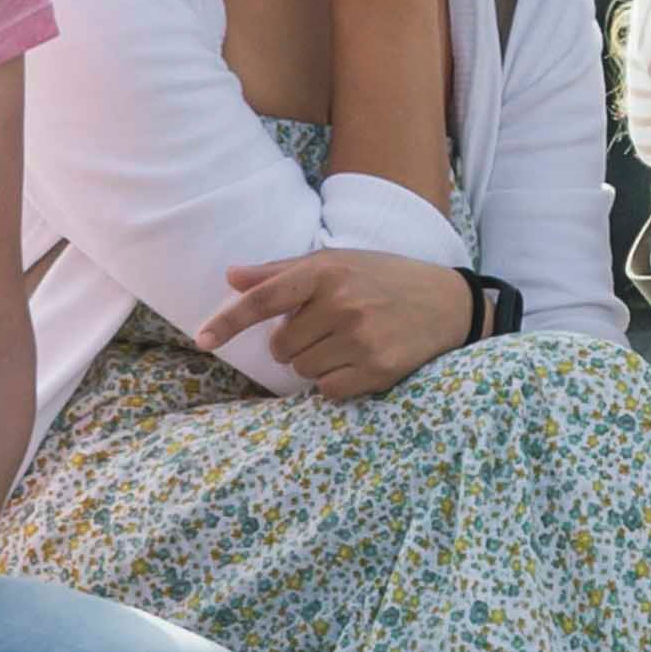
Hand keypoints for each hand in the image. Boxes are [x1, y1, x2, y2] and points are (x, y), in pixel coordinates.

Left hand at [199, 243, 469, 400]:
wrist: (448, 303)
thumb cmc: (383, 278)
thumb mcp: (337, 261)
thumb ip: (281, 272)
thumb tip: (231, 276)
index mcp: (325, 271)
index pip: (264, 299)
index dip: (228, 321)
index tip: (202, 339)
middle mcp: (341, 303)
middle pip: (280, 346)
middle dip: (295, 342)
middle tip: (327, 326)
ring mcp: (360, 338)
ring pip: (302, 369)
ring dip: (315, 361)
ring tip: (347, 341)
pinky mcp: (376, 369)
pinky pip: (327, 389)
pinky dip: (336, 381)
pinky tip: (359, 360)